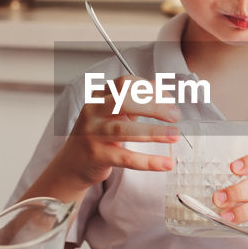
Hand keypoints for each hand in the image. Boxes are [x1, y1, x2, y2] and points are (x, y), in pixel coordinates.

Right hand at [51, 77, 179, 189]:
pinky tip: (165, 163)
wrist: (72, 164)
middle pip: (124, 102)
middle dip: (154, 107)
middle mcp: (93, 112)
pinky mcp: (96, 156)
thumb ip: (136, 102)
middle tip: (175, 115)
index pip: (125, 84)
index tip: (168, 98)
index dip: (149, 89)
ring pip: (124, 130)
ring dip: (153, 132)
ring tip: (174, 135)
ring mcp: (92, 134)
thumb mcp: (113, 114)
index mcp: (99, 97)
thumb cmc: (97, 136)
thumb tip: (163, 93)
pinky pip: (126, 158)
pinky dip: (148, 161)